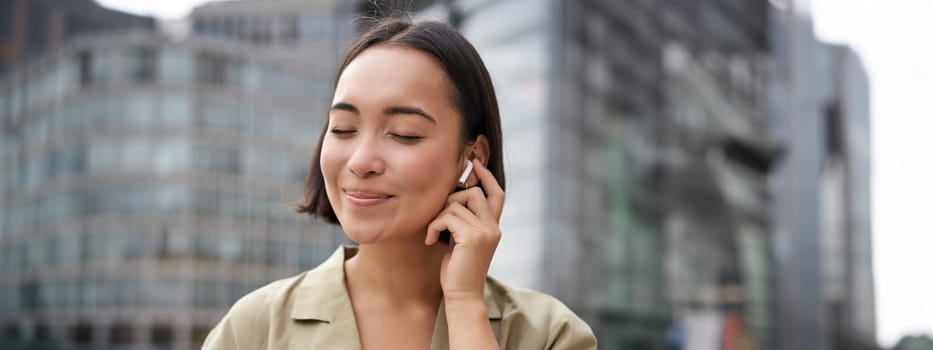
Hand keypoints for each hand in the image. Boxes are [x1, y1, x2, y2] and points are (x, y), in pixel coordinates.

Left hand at [425, 159, 504, 301]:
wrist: (462, 296)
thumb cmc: (457, 270)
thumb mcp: (462, 240)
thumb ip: (463, 221)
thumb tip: (451, 197)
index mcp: (493, 227)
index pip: (497, 194)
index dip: (487, 176)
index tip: (474, 163)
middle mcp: (493, 227)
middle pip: (474, 192)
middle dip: (452, 198)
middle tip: (439, 216)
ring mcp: (485, 231)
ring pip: (457, 203)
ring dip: (439, 215)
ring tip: (434, 233)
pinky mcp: (473, 237)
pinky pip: (447, 216)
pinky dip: (434, 226)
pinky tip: (430, 240)